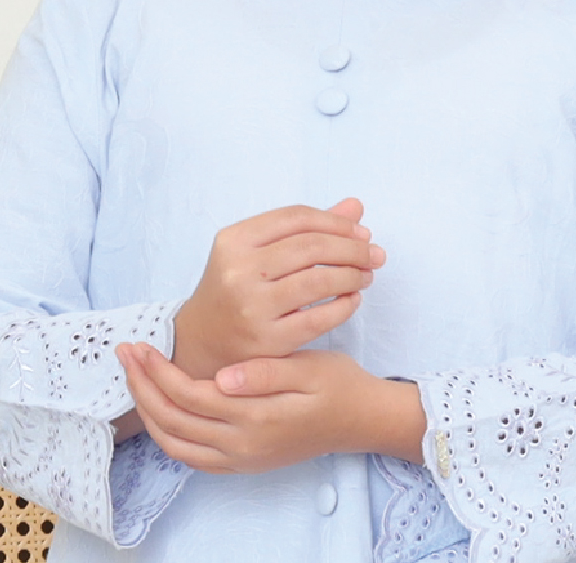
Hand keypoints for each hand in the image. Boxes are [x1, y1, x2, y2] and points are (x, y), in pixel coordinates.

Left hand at [116, 343, 426, 474]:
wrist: (360, 423)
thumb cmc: (337, 386)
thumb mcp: (307, 369)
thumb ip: (264, 374)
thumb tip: (222, 378)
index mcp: (254, 417)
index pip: (187, 395)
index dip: (156, 370)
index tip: (140, 343)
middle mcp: (241, 446)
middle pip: (172, 422)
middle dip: (141, 388)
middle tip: (124, 354)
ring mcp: (240, 460)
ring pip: (175, 445)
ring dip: (148, 413)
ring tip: (134, 381)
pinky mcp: (242, 465)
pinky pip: (191, 458)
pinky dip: (168, 436)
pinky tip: (159, 410)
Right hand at [170, 199, 385, 378]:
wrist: (200, 343)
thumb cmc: (235, 291)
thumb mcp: (257, 253)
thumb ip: (304, 230)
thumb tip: (355, 207)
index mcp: (234, 240)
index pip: (297, 218)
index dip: (336, 222)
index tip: (362, 233)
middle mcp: (239, 271)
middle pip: (310, 247)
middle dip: (351, 248)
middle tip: (375, 255)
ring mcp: (251, 307)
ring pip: (316, 281)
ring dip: (350, 276)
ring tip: (366, 275)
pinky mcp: (266, 340)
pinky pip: (316, 319)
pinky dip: (342, 307)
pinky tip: (352, 300)